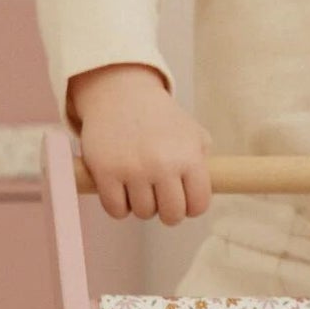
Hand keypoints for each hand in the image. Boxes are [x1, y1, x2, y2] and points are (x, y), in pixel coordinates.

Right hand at [69, 63, 212, 226]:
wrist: (120, 92)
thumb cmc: (160, 118)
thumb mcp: (192, 133)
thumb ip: (204, 164)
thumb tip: (204, 194)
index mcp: (189, 157)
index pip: (198, 206)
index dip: (191, 207)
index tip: (183, 199)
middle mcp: (162, 165)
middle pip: (172, 216)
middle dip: (168, 210)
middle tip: (160, 196)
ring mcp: (133, 169)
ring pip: (143, 213)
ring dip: (142, 204)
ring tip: (139, 185)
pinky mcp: (105, 172)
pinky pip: (116, 210)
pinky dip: (119, 205)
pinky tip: (121, 189)